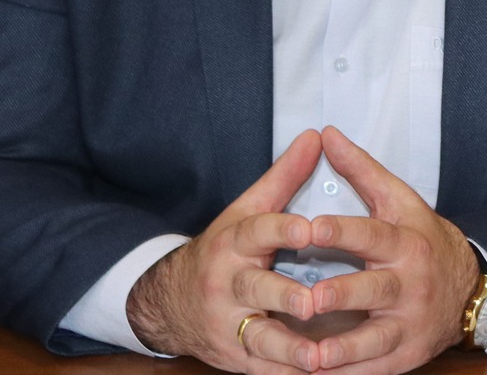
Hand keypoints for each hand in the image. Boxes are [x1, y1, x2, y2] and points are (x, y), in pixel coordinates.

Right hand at [127, 129, 323, 372]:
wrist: (171, 302)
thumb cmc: (225, 250)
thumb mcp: (248, 210)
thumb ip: (284, 177)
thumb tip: (316, 135)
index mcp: (234, 243)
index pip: (258, 231)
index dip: (282, 229)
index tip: (310, 229)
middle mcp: (227, 285)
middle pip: (255, 290)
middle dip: (283, 297)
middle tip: (312, 302)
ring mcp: (227, 324)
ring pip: (257, 338)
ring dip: (287, 349)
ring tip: (315, 356)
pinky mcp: (233, 356)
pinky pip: (262, 368)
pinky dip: (286, 373)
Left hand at [301, 125, 480, 374]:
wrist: (470, 289)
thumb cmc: (424, 239)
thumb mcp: (400, 201)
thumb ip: (362, 171)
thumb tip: (327, 135)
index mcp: (405, 241)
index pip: (372, 234)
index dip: (342, 231)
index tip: (310, 227)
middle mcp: (410, 283)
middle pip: (375, 289)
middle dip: (343, 295)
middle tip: (310, 299)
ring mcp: (409, 323)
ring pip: (375, 338)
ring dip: (343, 350)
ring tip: (311, 357)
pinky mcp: (406, 355)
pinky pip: (375, 368)